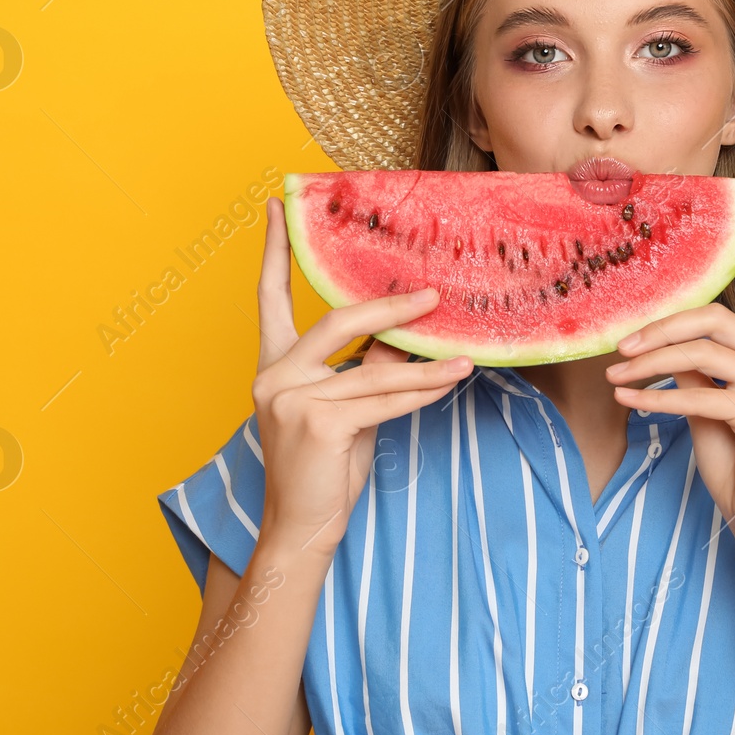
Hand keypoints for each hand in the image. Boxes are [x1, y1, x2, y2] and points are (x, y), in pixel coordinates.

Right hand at [252, 197, 469, 555]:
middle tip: (432, 295)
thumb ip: (367, 366)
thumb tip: (408, 331)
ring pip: (372, 368)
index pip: (269, 298)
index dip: (272, 250)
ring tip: (464, 352)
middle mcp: (274, 376)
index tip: (276, 204)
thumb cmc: (325, 469)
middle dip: (388, 307)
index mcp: (273, 365)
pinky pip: (383, 400)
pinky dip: (422, 392)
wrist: (303, 530)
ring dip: (425, 361)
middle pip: (336, 322)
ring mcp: (291, 400)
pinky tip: (453, 381)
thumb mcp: (346, 409)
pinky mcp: (317, 424)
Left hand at [604, 187, 734, 554]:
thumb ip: (695, 371)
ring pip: (704, 349)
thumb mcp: (710, 409)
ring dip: (650, 361)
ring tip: (615, 376)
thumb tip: (658, 347)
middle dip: (661, 327)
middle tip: (619, 348)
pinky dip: (657, 396)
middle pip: (715, 316)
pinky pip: (699, 392)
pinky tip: (630, 401)